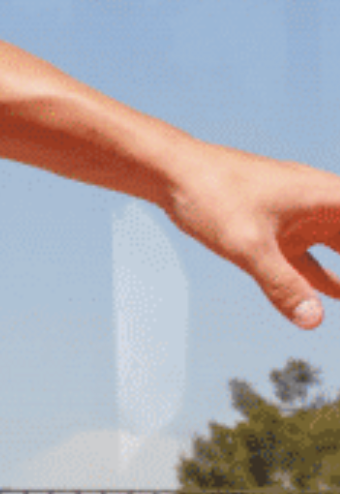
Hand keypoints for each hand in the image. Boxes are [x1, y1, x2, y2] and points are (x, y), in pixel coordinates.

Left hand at [165, 143, 339, 328]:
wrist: (170, 170)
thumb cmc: (210, 196)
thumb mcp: (247, 245)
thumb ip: (281, 284)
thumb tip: (314, 322)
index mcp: (327, 197)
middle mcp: (320, 204)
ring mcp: (299, 217)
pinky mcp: (275, 229)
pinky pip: (310, 258)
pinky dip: (324, 278)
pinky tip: (334, 297)